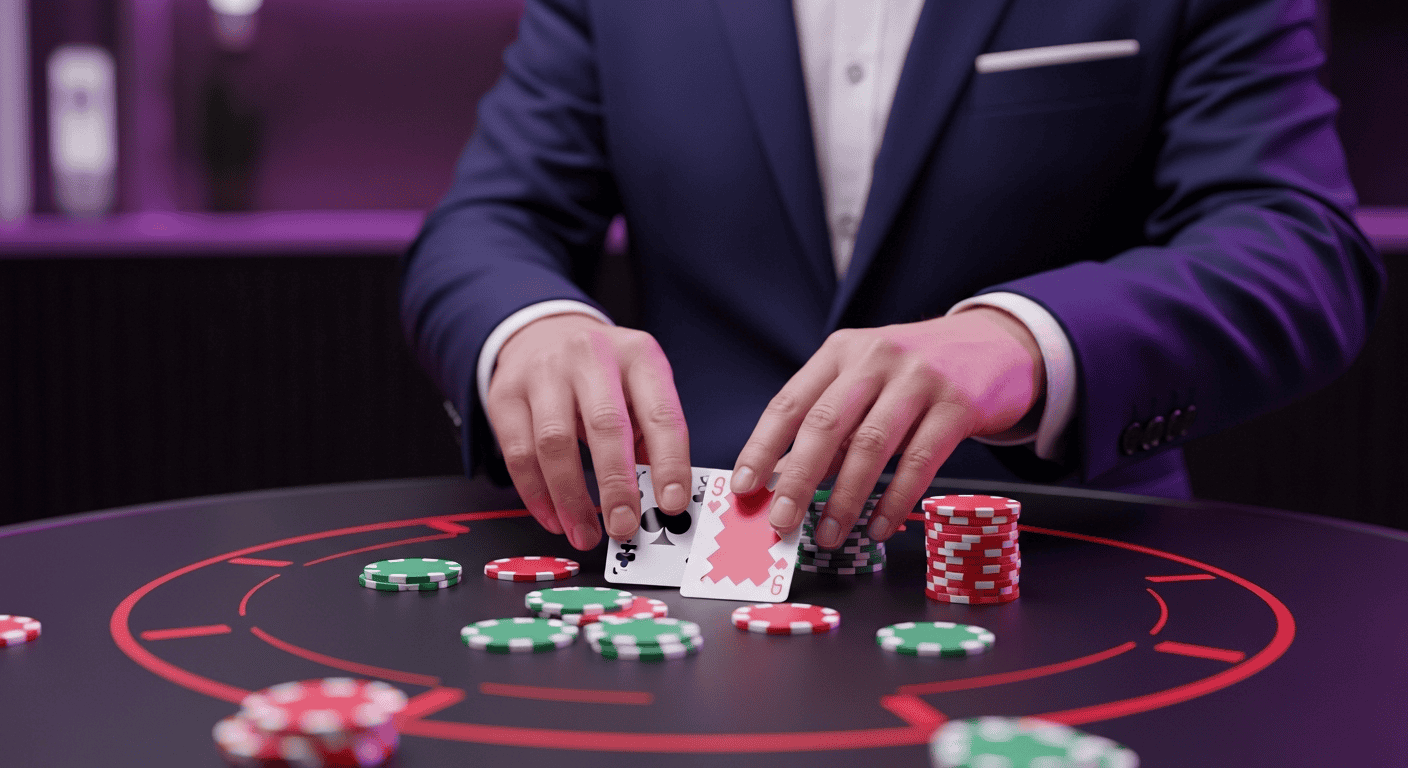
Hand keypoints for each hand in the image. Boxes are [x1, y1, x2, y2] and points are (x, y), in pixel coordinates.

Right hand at [485, 314, 691, 549]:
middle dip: (616, 485)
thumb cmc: (603, 375)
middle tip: (624, 526)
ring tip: (585, 534)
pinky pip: (518, 454)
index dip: (670, 463)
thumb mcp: (639, 390)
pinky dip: (537, 495)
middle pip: (605, 425)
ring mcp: (543, 372)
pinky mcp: (506, 395)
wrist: (543, 333)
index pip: (661, 413)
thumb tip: (661, 504)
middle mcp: (590, 356)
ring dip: (571, 499)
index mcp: (638, 356)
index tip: (671, 504)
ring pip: (554, 443)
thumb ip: (652, 440)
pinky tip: (554, 518)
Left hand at [729, 307, 1044, 546]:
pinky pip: (920, 461)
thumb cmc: (917, 372)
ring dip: (845, 500)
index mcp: (841, 352)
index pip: (789, 402)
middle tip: (780, 522)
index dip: (763, 447)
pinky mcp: (957, 405)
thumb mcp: (867, 381)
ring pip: (870, 447)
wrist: (996, 344)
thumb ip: (831, 425)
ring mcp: (918, 379)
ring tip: (828, 535)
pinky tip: (879, 526)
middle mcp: (875, 359)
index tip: (745, 486)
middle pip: (825, 425)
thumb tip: (785, 480)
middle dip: (797, 480)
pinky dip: (895, 500)